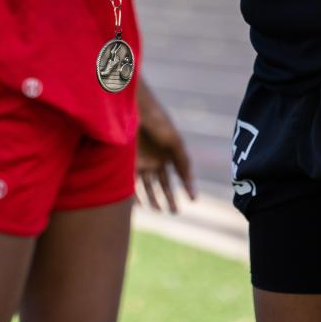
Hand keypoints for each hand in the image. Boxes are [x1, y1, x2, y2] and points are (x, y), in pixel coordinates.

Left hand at [135, 79, 195, 212]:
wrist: (133, 109)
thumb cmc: (157, 122)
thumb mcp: (174, 141)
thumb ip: (183, 162)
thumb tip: (191, 182)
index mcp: (168, 153)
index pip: (179, 175)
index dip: (186, 187)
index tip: (193, 200)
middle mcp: (155, 159)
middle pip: (163, 184)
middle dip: (168, 198)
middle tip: (174, 212)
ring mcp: (140, 162)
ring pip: (147, 187)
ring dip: (152, 199)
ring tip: (158, 210)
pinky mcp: (127, 164)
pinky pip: (131, 184)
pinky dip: (136, 196)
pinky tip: (141, 205)